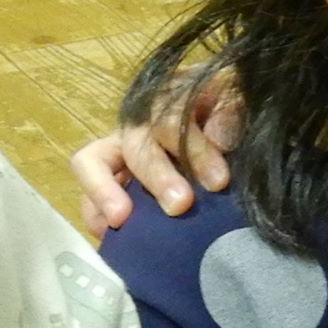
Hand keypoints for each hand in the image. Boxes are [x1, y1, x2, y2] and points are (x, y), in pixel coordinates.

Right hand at [71, 68, 245, 231]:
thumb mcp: (238, 109)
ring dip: (105, 190)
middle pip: (136, 141)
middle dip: (157, 175)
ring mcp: (119, 149)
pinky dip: (95, 212)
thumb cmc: (232, 122)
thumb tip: (220, 138)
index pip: (172, 116)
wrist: (226, 138)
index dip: (193, 149)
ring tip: (120, 219)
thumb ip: (231, 117)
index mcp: (172, 97)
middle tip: (180, 205)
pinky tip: (108, 230)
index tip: (218, 182)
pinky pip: (89, 193)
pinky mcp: (110, 181)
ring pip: (93, 161)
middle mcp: (140, 121)